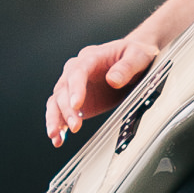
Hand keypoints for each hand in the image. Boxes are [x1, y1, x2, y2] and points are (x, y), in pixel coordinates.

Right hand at [45, 29, 161, 147]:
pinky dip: (58, 125)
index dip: (76, 88)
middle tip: (75, 126)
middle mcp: (78, 70)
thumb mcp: (138, 56)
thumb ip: (126, 67)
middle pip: (63, 88)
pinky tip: (58, 139)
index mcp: (92, 57)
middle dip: (67, 108)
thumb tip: (113, 80)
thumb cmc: (135, 54)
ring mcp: (75, 86)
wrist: (135, 59)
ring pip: (57, 101)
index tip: (77, 104)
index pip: (77, 71)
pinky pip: (61, 111)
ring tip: (56, 136)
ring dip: (55, 118)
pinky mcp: (78, 100)